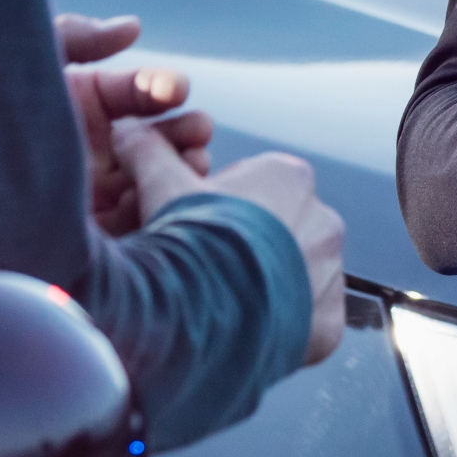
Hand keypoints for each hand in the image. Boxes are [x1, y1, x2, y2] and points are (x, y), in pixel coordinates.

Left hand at [61, 13, 214, 235]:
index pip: (133, 92)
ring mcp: (88, 198)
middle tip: (200, 132)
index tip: (176, 90)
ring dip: (179, 172)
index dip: (159, 88)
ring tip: (197, 165)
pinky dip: (157, 217)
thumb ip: (76, 36)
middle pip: (151, 139)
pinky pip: (129, 231)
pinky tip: (172, 208)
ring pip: (149, 183)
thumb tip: (132, 27)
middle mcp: (87, 150)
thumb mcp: (23, 60)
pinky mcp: (80, 243)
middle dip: (182, 132)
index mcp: (80, 104)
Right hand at [120, 119, 348, 365]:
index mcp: (290, 178)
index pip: (257, 184)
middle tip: (209, 267)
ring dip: (269, 285)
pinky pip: (310, 319)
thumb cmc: (188, 245)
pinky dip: (286, 325)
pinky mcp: (329, 321)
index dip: (220, 205)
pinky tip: (251, 327)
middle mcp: (323, 220)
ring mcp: (330, 273)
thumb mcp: (162, 187)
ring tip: (226, 301)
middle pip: (281, 229)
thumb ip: (150, 153)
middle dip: (249, 246)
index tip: (198, 227)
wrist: (200, 317)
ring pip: (298, 274)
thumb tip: (126, 129)